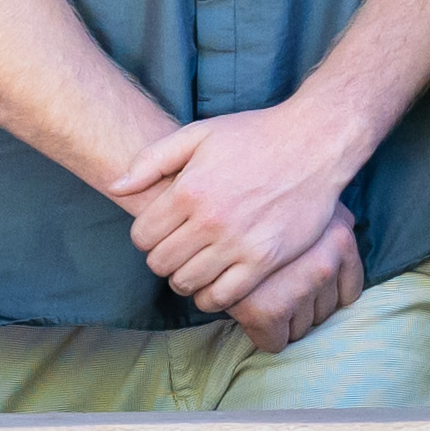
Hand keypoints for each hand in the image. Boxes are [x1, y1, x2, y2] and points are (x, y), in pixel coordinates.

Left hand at [112, 97, 368, 328]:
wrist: (313, 143)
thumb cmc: (254, 135)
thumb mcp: (198, 134)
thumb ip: (152, 160)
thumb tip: (115, 187)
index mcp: (188, 190)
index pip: (142, 236)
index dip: (145, 238)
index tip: (160, 233)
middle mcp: (209, 220)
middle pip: (160, 264)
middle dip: (162, 259)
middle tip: (178, 250)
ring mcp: (238, 243)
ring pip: (187, 284)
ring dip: (185, 279)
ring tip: (195, 266)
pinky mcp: (265, 260)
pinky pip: (223, 297)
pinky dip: (211, 297)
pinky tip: (215, 282)